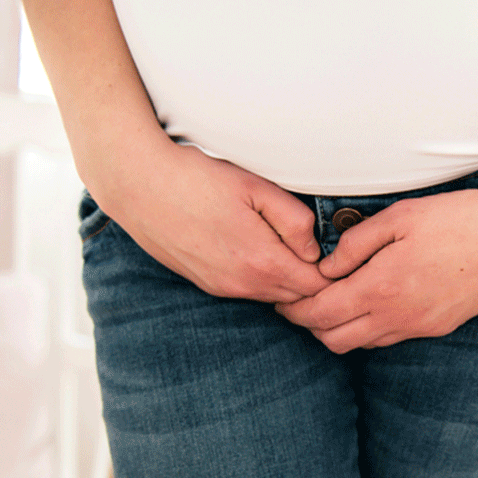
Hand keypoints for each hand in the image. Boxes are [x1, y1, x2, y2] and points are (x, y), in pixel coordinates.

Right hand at [96, 139, 330, 302]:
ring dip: (288, 280)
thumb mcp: (256, 187)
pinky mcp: (206, 284)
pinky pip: (247, 291)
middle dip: (315, 282)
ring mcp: (222, 288)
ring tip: (292, 247)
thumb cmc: (198, 179)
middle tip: (323, 252)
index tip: (339, 253)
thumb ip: (295, 220)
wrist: (139, 185)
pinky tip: (259, 249)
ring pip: (272, 297)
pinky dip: (262, 278)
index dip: (334, 273)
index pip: (317, 287)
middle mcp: (242, 285)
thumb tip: (315, 249)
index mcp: (262, 262)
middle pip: (297, 299)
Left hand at [274, 184, 477, 352]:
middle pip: (334, 340)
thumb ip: (356, 243)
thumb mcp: (400, 217)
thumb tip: (326, 266)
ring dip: (339, 329)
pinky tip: (371, 302)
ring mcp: (420, 326)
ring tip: (332, 301)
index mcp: (382, 288)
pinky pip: (390, 338)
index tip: (281, 297)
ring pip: (362, 344)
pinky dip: (369, 328)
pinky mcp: (438, 327)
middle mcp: (398, 317)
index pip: (320, 314)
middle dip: (310, 324)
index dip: (293, 309)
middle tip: (299, 301)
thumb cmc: (460, 218)